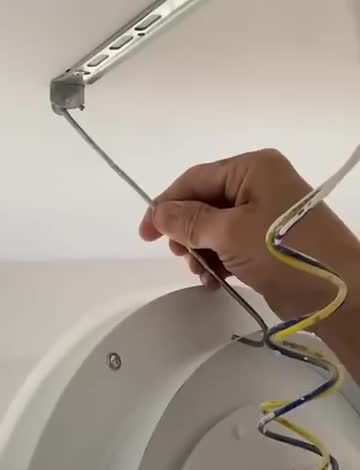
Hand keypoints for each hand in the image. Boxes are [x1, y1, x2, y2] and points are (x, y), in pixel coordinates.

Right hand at [139, 148, 359, 320]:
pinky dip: (218, 262)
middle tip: (181, 256)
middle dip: (187, 231)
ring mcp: (264, 215)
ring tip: (201, 272)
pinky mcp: (267, 244)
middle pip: (204, 204)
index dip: (166, 204)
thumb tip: (158, 213)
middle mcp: (258, 185)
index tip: (145, 234)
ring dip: (201, 251)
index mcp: (252, 168)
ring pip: (215, 229)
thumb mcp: (230, 232)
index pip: (196, 179)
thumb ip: (190, 221)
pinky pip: (230, 246)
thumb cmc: (283, 252)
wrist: (334, 291)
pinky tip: (214, 281)